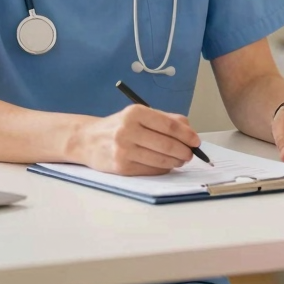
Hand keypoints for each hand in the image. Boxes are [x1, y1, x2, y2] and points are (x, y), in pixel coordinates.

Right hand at [76, 105, 200, 175]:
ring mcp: (123, 150)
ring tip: (181, 159)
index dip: (186, 135)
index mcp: (135, 113)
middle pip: (166, 144)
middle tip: (191, 153)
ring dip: (175, 162)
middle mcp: (128, 130)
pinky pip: (150, 170)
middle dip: (184, 151)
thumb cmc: (119, 126)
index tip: (196, 141)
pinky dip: (162, 169)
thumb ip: (165, 119)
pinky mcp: (121, 167)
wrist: (88, 140)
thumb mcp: (139, 114)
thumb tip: (190, 131)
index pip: (168, 125)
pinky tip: (166, 165)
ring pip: (160, 159)